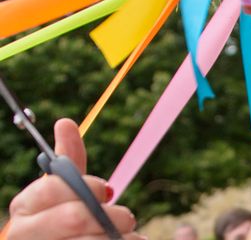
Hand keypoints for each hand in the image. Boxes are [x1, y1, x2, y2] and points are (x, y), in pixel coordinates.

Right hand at [7, 118, 145, 239]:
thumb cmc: (61, 219)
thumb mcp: (64, 190)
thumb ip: (68, 160)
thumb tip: (64, 122)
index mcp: (25, 207)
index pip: (52, 188)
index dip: (86, 186)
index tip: (105, 189)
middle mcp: (24, 233)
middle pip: (74, 217)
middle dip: (108, 215)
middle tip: (127, 218)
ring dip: (115, 236)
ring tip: (126, 234)